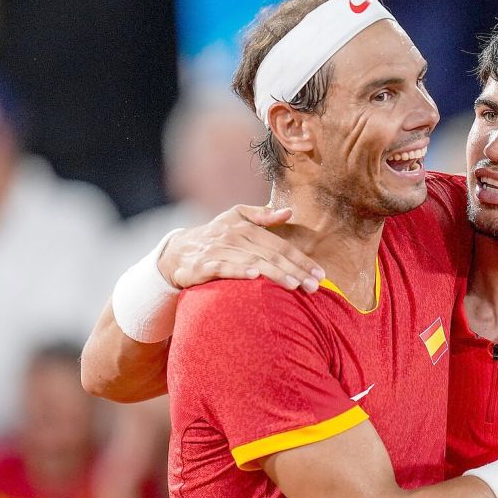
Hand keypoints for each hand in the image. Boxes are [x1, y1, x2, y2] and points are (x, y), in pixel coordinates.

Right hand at [157, 205, 324, 291]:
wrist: (176, 251)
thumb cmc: (214, 236)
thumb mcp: (236, 218)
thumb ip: (262, 216)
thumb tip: (288, 211)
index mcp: (246, 228)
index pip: (281, 245)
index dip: (302, 259)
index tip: (321, 273)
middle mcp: (234, 237)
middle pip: (271, 255)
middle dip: (295, 270)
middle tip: (314, 286)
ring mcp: (217, 250)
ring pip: (252, 261)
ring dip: (274, 273)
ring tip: (294, 285)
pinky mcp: (201, 265)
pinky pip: (222, 268)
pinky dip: (237, 271)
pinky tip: (254, 276)